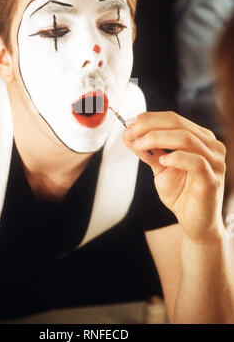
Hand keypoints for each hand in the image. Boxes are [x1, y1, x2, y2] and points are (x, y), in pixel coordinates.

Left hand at [123, 111, 225, 241]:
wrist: (196, 223)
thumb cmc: (182, 194)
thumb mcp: (160, 167)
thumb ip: (148, 151)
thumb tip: (128, 135)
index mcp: (200, 138)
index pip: (173, 118)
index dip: (149, 118)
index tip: (129, 123)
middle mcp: (210, 146)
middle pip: (178, 124)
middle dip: (149, 126)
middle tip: (130, 133)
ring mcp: (214, 162)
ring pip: (186, 138)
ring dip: (157, 138)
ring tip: (139, 145)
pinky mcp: (212, 179)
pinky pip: (196, 162)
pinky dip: (176, 158)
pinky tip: (162, 161)